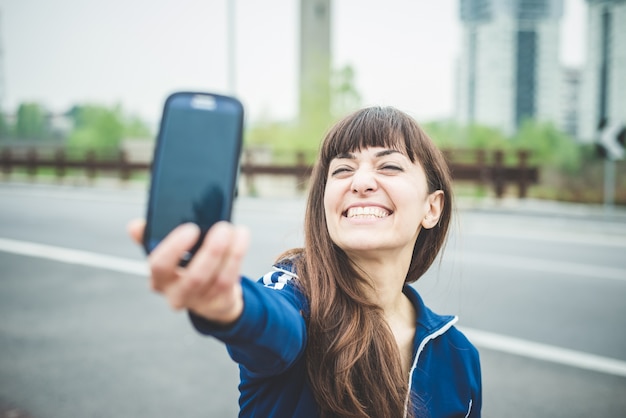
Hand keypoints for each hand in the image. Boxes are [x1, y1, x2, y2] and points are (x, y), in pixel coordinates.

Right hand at [127, 219, 249, 324]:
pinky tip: (241, 237)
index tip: (190, 228)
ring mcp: (201, 301)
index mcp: (159, 279)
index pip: (159, 266)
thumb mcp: (168, 254)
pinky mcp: (220, 302)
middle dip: (211, 251)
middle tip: (222, 227)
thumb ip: (152, 238)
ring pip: (218, 278)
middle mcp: (177, 294)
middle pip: (194, 277)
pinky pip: (231, 279)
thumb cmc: (184, 267)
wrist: (207, 297)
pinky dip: (238, 256)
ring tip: (234, 230)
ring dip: (230, 252)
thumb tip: (134, 226)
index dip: (174, 248)